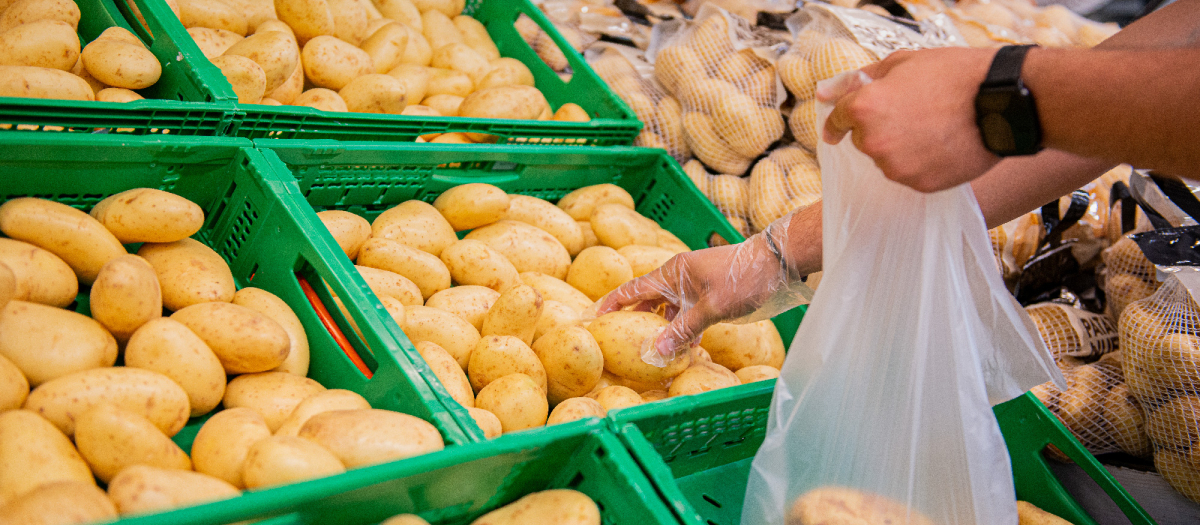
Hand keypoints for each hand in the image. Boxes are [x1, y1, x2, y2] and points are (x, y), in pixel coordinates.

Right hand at [594, 213, 812, 356]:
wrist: (779, 264)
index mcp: (673, 272)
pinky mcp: (711, 296)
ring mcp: (696, 287)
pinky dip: (682, 329)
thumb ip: (683, 330)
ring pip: (669, 310)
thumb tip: (655, 352)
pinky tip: (684, 347)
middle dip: (634, 320)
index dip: (612, 303)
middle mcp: (680, 278)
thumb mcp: (712, 308)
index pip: (634, 288)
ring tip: (650, 351)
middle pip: (648, 300)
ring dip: (661, 328)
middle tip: (617, 340)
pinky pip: (688, 314)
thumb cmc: (744, 278)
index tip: (594, 317)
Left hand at [819, 47, 1001, 192]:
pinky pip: (910, 175)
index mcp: (864, 107)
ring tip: (934, 128)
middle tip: (914, 112)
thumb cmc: (955, 76)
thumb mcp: (904, 62)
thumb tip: (825, 93)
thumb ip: (859, 79)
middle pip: (864, 140)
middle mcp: (874, 141)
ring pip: (887, 160)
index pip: (838, 120)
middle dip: (880, 128)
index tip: (838, 128)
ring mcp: (896, 167)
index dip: (840, 121)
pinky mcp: (919, 185)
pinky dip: (921, 163)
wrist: (1001, 102)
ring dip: (901, 148)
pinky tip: (943, 145)